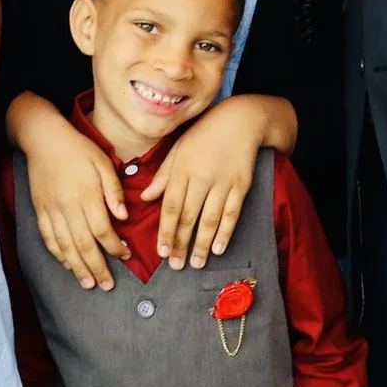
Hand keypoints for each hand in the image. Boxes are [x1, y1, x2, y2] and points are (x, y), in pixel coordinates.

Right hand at [22, 114, 128, 290]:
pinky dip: (58, 254)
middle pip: (84, 244)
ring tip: (88, 283)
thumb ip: (113, 190)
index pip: (103, 230)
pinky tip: (67, 264)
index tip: (126, 255)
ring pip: (65, 246)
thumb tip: (123, 216)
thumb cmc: (78, 148)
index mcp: (87, 195)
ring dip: (77, 267)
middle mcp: (68, 207)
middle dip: (97, 267)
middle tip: (107, 285)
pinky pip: (48, 237)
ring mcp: (51, 210)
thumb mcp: (103, 162)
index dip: (115, 247)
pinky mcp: (40, 210)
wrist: (43, 139)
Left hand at [142, 97, 266, 267]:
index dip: (166, 230)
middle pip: (189, 216)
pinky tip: (218, 248)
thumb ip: (163, 175)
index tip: (162, 251)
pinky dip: (225, 232)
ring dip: (202, 243)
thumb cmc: (204, 134)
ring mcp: (223, 182)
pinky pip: (232, 213)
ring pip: (210, 219)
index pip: (171, 206)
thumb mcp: (178, 148)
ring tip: (196, 263)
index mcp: (182, 168)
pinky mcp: (241, 185)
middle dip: (181, 243)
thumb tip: (145, 197)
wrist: (240, 120)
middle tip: (176, 265)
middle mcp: (201, 177)